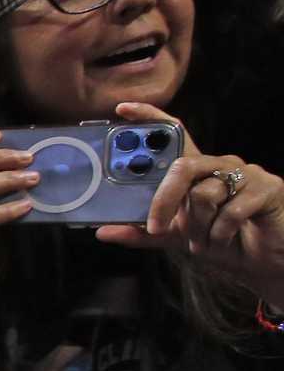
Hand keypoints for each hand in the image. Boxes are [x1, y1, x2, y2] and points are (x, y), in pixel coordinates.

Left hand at [97, 103, 283, 300]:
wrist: (261, 260)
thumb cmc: (220, 239)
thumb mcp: (175, 236)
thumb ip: (142, 232)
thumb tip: (103, 232)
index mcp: (196, 170)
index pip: (174, 134)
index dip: (150, 118)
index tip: (122, 110)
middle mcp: (219, 164)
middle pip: (182, 166)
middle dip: (164, 200)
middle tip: (156, 227)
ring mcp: (244, 173)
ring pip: (204, 193)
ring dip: (197, 226)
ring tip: (203, 240)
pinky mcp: (267, 188)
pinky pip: (231, 210)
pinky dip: (220, 233)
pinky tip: (224, 239)